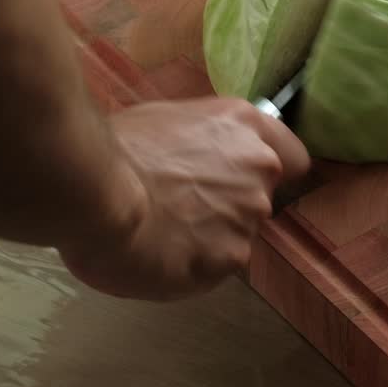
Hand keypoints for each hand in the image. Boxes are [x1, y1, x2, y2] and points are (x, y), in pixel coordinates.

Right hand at [58, 98, 308, 300]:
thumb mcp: (166, 119)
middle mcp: (258, 168)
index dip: (272, 172)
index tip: (246, 180)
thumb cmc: (117, 151)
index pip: (293, 157)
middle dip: (228, 206)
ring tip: (162, 232)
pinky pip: (217, 267)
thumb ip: (203, 139)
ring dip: (209, 237)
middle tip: (181, 207)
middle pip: (259, 199)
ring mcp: (248, 214)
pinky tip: (161, 253)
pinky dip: (193, 265)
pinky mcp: (231, 257)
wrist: (95, 194)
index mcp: (245, 125)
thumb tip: (200, 152)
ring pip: (237, 235)